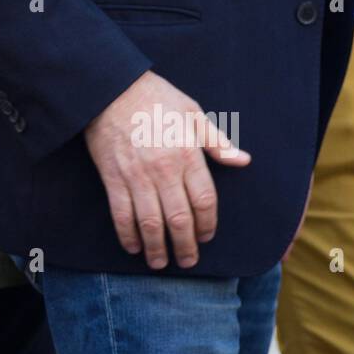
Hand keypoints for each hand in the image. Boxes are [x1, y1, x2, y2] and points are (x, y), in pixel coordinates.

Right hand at [84, 70, 250, 269]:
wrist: (111, 90)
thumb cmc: (155, 97)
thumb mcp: (193, 112)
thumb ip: (216, 142)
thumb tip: (242, 161)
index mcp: (188, 154)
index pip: (204, 200)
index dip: (207, 224)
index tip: (206, 237)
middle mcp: (164, 170)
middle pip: (180, 218)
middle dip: (185, 245)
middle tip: (187, 261)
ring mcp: (137, 177)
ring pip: (150, 223)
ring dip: (156, 248)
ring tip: (159, 263)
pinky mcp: (113, 180)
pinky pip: (121, 215)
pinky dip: (127, 235)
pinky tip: (133, 247)